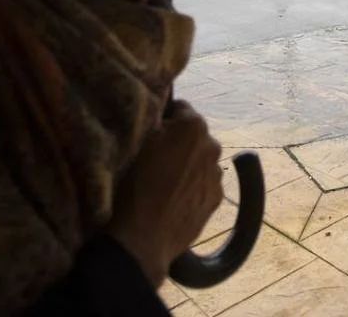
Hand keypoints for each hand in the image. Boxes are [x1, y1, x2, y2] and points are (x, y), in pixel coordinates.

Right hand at [107, 100, 222, 286]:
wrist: (140, 240)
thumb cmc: (131, 185)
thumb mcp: (136, 140)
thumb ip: (155, 119)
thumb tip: (163, 111)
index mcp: (193, 126)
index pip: (180, 108)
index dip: (163, 119)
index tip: (149, 134)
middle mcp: (213, 146)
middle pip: (192, 135)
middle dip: (177, 142)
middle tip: (153, 160)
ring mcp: (216, 175)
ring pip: (199, 160)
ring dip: (186, 164)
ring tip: (162, 184)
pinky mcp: (216, 199)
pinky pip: (203, 183)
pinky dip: (192, 186)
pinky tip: (172, 199)